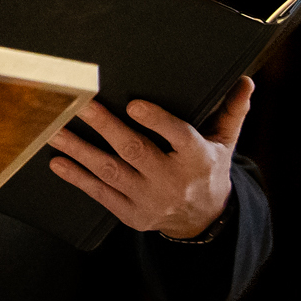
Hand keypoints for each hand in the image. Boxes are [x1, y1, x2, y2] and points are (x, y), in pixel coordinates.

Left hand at [48, 75, 252, 238]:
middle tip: (80, 104)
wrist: (203, 220)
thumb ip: (231, 111)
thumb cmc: (208, 169)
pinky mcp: (132, 215)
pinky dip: (78, 178)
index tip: (134, 104)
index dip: (157, 121)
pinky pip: (101, 194)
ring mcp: (150, 200)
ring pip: (110, 171)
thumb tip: (246, 81)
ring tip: (54, 130)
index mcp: (198, 159)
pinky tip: (57, 162)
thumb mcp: (224, 142)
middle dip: (105, 127)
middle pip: (135, 151)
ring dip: (79, 150)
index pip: (178, 136)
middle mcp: (173, 181)